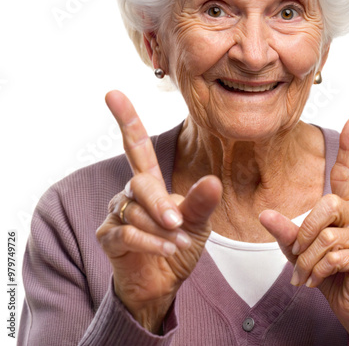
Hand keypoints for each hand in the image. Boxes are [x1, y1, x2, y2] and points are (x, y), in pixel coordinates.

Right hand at [96, 90, 221, 332]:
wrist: (162, 282)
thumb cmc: (178, 246)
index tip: (112, 93)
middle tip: (179, 223)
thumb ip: (201, 203)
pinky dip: (150, 242)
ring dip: (160, 229)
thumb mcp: (198, 223)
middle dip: (160, 204)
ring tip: (177, 242)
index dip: (127, 120)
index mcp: (151, 182)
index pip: (136, 146)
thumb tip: (212, 181)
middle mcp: (130, 193)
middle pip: (140, 182)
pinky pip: (126, 233)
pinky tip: (166, 250)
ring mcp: (117, 214)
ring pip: (134, 211)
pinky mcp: (108, 237)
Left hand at [259, 118, 348, 344]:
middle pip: (325, 206)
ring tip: (304, 276)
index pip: (345, 173)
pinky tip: (317, 281)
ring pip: (325, 237)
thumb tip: (264, 214)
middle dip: (303, 234)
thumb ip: (285, 230)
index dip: (348, 147)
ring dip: (306, 261)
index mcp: (343, 207)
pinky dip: (317, 272)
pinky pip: (334, 257)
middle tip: (296, 256)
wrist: (346, 303)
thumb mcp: (296, 248)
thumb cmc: (322, 270)